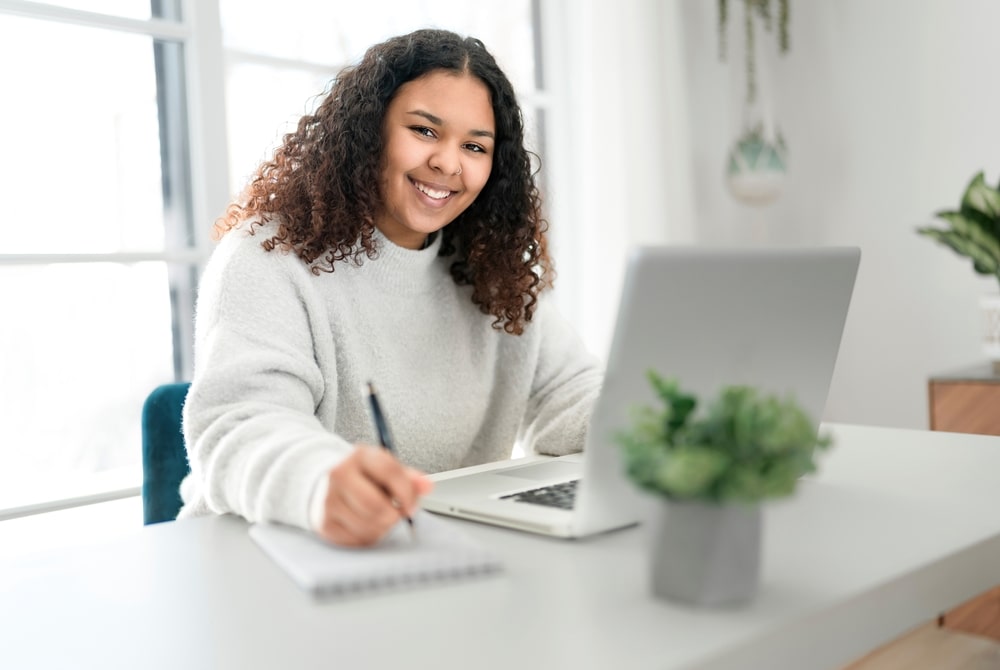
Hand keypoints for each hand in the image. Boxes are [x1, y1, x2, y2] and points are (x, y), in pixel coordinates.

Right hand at [316, 445, 433, 546]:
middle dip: (393, 515)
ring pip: (368, 525)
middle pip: (375, 505)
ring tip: (380, 518)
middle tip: (396, 514)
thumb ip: (409, 478)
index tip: (411, 505)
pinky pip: (357, 539)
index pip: (389, 471)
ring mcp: (329, 500)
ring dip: (382, 527)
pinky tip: (367, 525)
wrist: (327, 485)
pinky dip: (368, 536)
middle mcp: (340, 475)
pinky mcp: (325, 523)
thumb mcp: (386, 470)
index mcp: (360, 456)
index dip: (407, 492)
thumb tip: (427, 486)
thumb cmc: (363, 478)